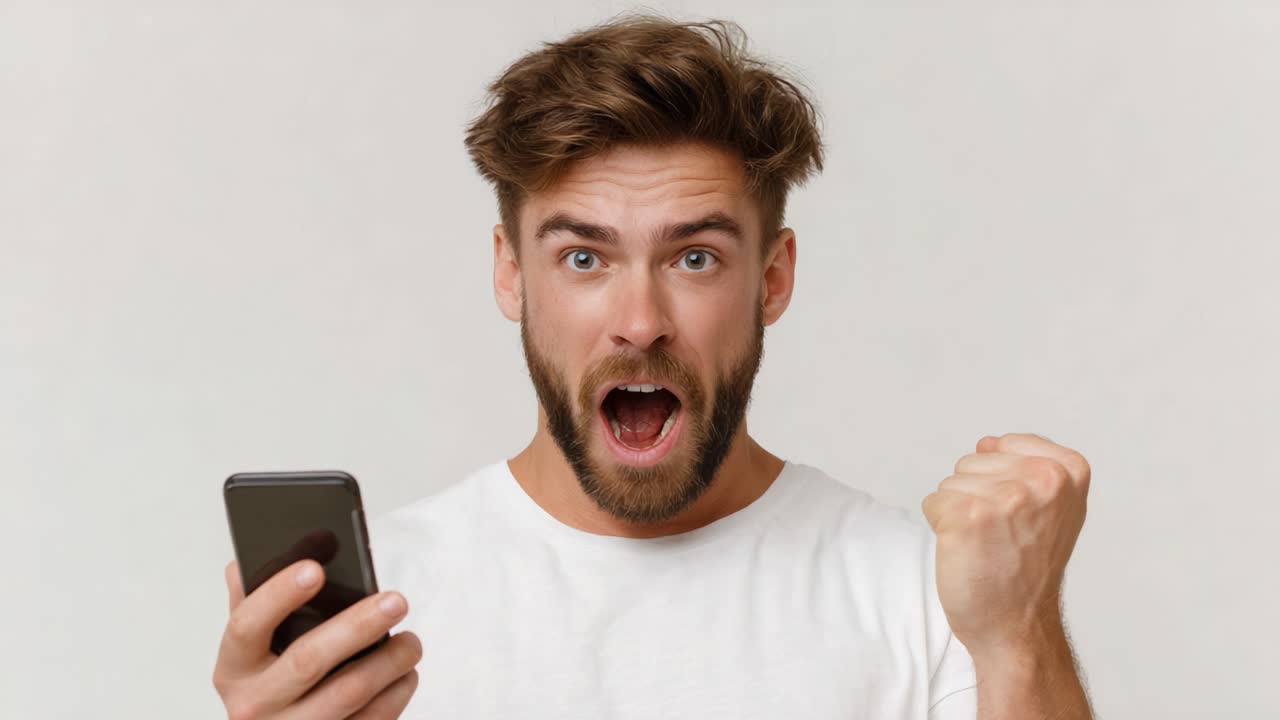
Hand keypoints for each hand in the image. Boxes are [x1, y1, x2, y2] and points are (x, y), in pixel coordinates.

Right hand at [212, 560, 421, 718]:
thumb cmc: (272, 682)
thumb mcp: (253, 648)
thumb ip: (252, 602)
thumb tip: (253, 556)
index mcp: (234, 668)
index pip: (246, 626)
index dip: (278, 595)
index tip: (315, 569)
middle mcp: (254, 706)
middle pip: (308, 660)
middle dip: (357, 626)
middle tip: (396, 601)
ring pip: (348, 692)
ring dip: (389, 661)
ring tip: (411, 641)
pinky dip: (397, 692)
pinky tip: (406, 673)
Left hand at [921, 433, 1090, 660]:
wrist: (1018, 624)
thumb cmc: (1027, 568)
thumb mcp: (1050, 508)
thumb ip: (1025, 467)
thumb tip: (986, 442)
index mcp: (1069, 469)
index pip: (1003, 445)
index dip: (1000, 482)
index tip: (1021, 519)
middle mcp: (1044, 478)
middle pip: (972, 461)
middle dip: (977, 496)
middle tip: (1002, 537)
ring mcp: (1007, 497)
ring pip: (951, 482)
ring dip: (959, 513)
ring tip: (988, 545)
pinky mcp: (968, 516)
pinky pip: (932, 503)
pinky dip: (941, 528)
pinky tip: (969, 552)